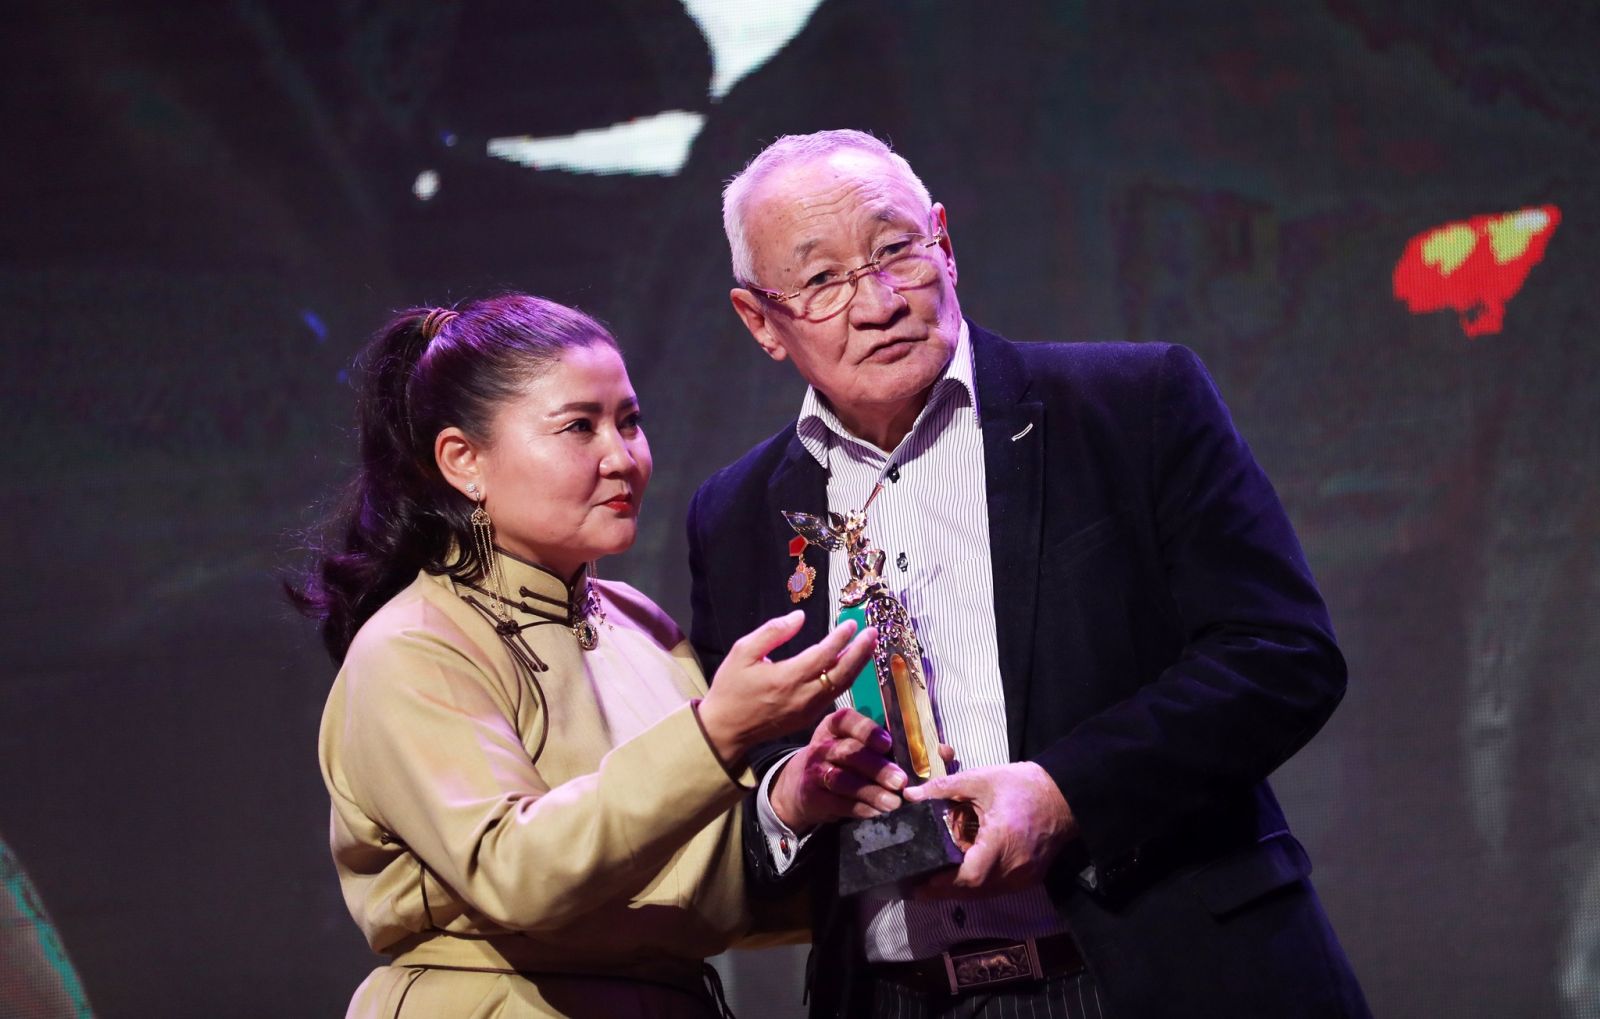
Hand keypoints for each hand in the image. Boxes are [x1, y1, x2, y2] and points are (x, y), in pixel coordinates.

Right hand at [698, 611, 876, 768]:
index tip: (851, 623)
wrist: (725, 730)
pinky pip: (834, 696)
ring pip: (842, 686)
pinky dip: (845, 679)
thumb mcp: (743, 652)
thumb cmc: (731, 688)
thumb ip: (773, 632)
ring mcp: (808, 710)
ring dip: (857, 665)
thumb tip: (799, 616)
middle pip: (842, 673)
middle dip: (860, 651)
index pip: (824, 655)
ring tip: (868, 646)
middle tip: (873, 633)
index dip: (840, 638)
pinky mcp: (808, 719)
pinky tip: (849, 666)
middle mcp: (803, 697)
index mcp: (787, 678)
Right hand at [770, 708, 907, 832]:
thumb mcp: (845, 743)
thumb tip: (907, 757)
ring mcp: (814, 772)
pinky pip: (838, 803)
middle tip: (900, 781)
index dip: (866, 730)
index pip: (846, 720)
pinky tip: (876, 811)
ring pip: (843, 781)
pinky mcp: (812, 797)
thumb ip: (871, 746)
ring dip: (871, 792)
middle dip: (877, 767)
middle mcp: (821, 747)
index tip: (887, 744)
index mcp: (833, 727)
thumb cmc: (835, 760)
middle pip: (849, 753)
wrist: (797, 786)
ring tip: (893, 802)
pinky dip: (860, 808)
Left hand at [904, 762, 1076, 896]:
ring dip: (960, 890)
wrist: (1065, 795)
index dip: (942, 884)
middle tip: (918, 886)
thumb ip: (944, 789)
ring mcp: (1025, 877)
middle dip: (944, 891)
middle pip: (974, 891)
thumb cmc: (1024, 785)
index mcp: (1002, 841)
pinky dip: (978, 885)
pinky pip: (998, 889)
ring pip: (985, 893)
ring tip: (934, 882)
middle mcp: (1014, 867)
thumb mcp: (982, 779)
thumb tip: (911, 794)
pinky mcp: (1030, 878)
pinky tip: (963, 875)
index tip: (918, 883)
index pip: (969, 876)